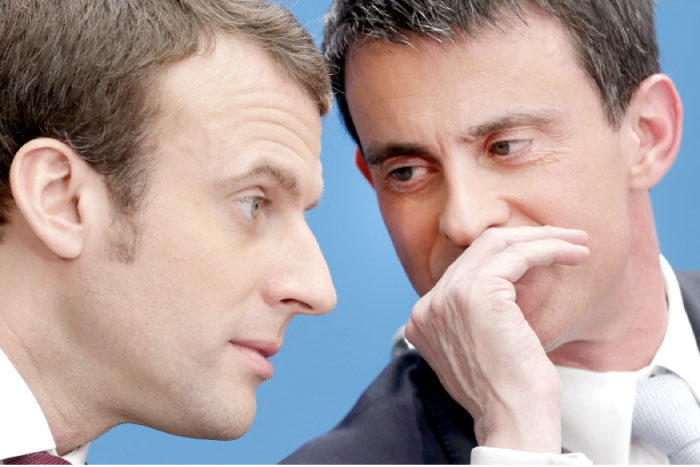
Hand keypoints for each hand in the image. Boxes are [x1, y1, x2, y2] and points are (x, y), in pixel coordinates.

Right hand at [404, 226, 588, 452]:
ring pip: (497, 243)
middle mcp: (429, 304)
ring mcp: (448, 297)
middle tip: (568, 240)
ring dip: (544, 238)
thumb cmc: (508, 393)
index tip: (543, 254)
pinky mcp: (476, 294)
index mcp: (424, 318)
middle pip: (478, 249)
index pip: (464, 268)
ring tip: (578, 245)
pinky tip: (573, 254)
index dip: (507, 256)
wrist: (514, 422)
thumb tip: (503, 289)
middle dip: (527, 237)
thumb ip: (473, 319)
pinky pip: (517, 254)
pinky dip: (548, 248)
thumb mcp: (480, 350)